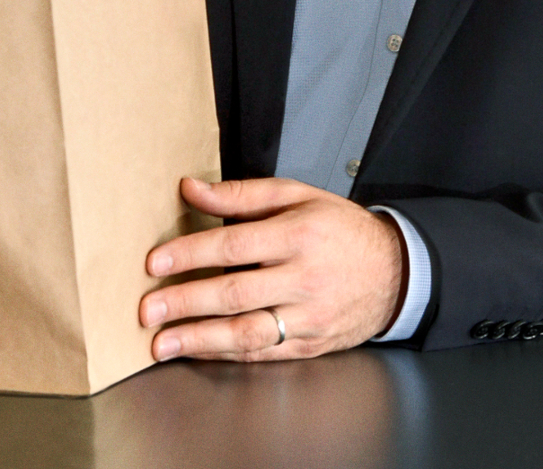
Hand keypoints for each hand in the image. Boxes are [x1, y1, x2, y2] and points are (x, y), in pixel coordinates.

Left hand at [140, 176, 407, 361]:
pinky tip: (199, 350)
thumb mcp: (298, 195)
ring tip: (162, 343)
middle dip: (185, 302)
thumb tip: (192, 188)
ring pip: (247, 332)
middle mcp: (304, 278)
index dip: (191, 253)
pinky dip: (226, 354)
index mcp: (299, 234)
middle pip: (236, 292)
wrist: (396, 272)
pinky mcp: (310, 344)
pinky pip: (263, 352)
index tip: (155, 262)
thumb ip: (242, 193)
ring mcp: (308, 316)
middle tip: (147, 309)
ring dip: (199, 339)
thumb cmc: (341, 230)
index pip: (235, 244)